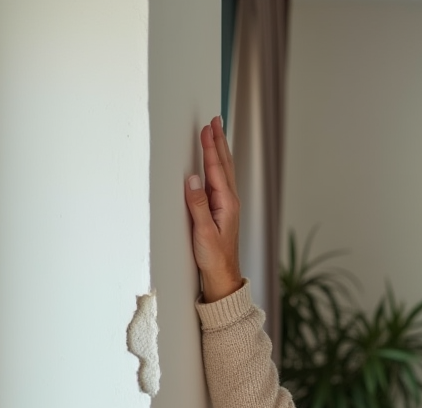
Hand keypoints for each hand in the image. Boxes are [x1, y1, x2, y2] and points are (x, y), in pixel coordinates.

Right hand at [184, 116, 243, 301]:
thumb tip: (192, 178)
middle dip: (218, 141)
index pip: (217, 168)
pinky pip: (220, 180)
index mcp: (226, 203)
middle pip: (224, 164)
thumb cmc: (213, 256)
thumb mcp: (202, 231)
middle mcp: (229, 201)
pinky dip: (218, 165)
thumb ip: (198, 205)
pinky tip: (216, 162)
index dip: (211, 147)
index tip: (207, 127)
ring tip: (216, 132)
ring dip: (220, 150)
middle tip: (215, 119)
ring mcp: (227, 205)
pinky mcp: (222, 210)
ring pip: (224, 171)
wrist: (223, 275)